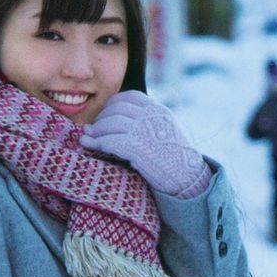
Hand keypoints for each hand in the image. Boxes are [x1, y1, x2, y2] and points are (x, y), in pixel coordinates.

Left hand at [83, 91, 210, 198]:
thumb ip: (152, 122)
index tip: (105, 114)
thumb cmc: (179, 160)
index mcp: (159, 110)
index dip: (113, 104)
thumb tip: (127, 120)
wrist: (189, 179)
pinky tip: (88, 146)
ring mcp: (143, 130)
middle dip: (101, 118)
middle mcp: (151, 116)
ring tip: (86, 137)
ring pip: (109, 123)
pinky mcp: (136, 147)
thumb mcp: (170, 132)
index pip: (130, 97)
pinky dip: (95, 143)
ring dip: (95, 131)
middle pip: (116, 109)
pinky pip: (108, 141)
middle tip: (92, 129)